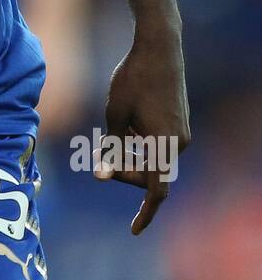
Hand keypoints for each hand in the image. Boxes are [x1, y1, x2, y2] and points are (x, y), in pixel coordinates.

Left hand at [94, 29, 189, 233]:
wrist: (159, 47)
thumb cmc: (133, 80)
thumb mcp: (115, 116)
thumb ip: (111, 150)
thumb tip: (100, 176)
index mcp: (164, 145)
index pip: (156, 191)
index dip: (145, 213)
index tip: (134, 232)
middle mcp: (178, 143)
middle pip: (149, 175)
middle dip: (123, 173)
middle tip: (97, 159)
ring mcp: (181, 132)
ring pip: (151, 159)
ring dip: (129, 157)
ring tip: (104, 139)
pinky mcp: (178, 122)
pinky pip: (157, 144)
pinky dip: (139, 144)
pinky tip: (125, 126)